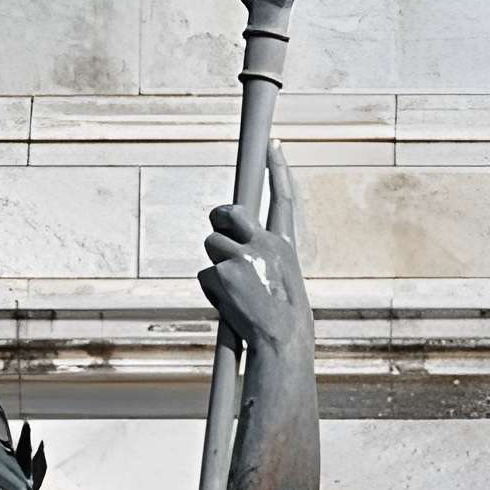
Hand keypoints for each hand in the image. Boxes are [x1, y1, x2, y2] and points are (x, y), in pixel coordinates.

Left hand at [199, 145, 308, 356]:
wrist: (281, 344)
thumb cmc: (285, 322)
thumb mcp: (285, 282)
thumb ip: (266, 259)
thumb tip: (236, 251)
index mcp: (285, 246)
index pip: (282, 198)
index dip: (278, 169)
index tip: (272, 146)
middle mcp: (265, 244)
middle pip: (230, 212)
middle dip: (218, 220)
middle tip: (220, 236)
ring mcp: (243, 257)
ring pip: (212, 246)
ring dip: (216, 267)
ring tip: (235, 293)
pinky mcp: (223, 273)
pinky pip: (205, 275)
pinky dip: (211, 291)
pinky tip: (229, 305)